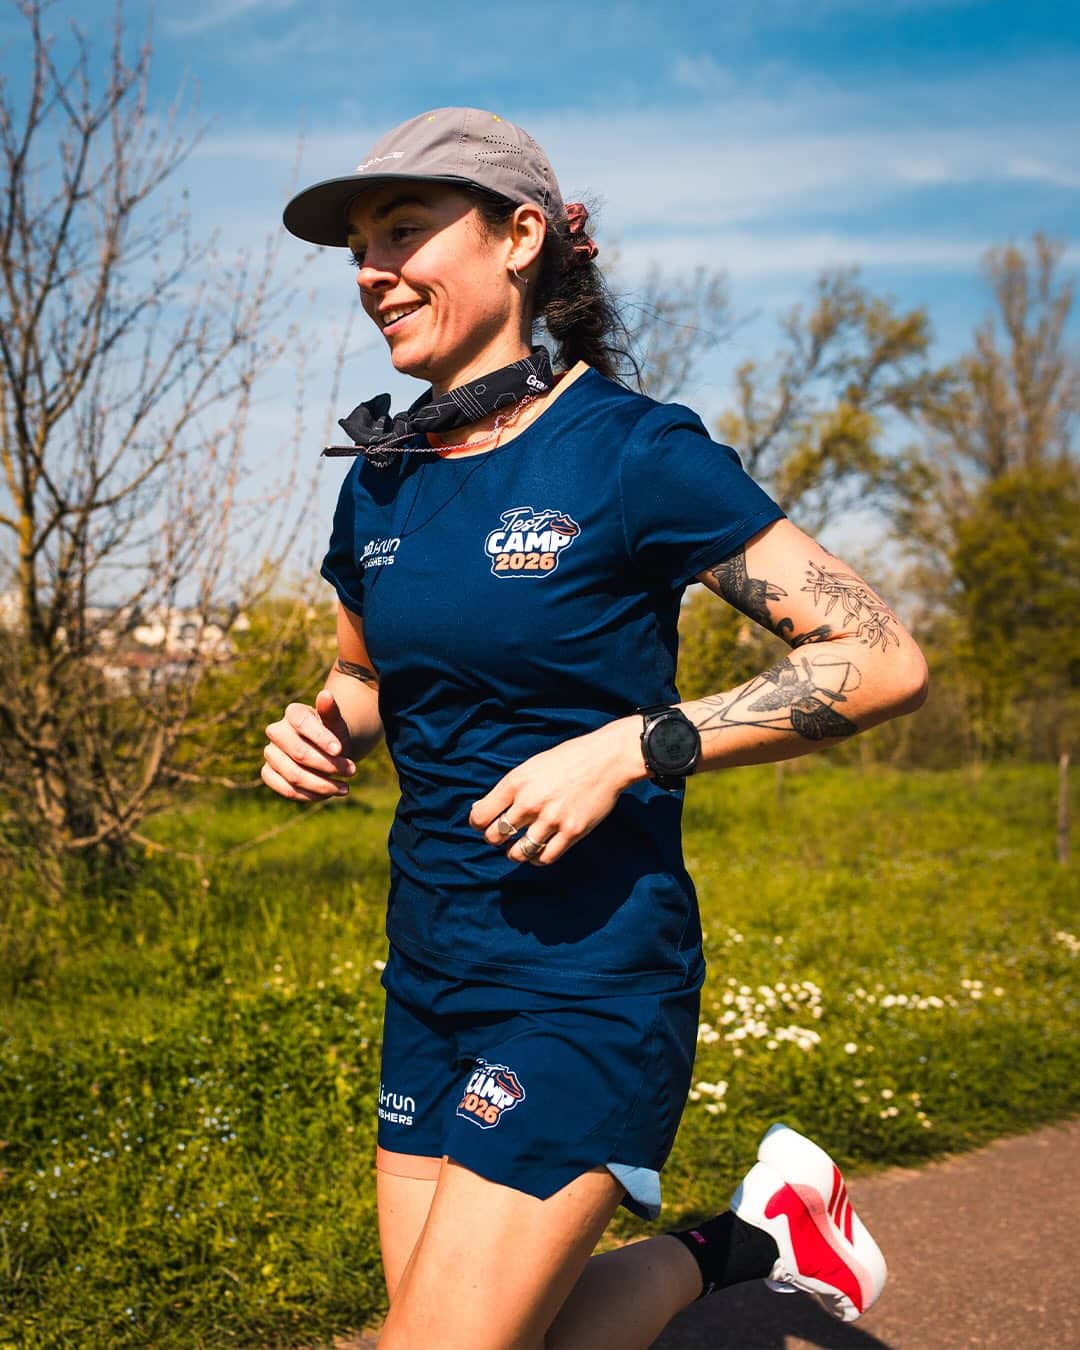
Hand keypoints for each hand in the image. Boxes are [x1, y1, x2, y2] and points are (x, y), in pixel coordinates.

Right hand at [261, 689, 356, 801]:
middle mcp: (276, 731)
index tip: (340, 750)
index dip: (321, 738)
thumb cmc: (333, 734)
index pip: (303, 724)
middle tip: (352, 771)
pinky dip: (309, 795)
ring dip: (322, 785)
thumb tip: (325, 694)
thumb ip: (331, 711)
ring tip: (345, 788)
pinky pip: (286, 790)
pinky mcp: (268, 773)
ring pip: (293, 775)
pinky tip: (328, 794)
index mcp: (293, 713)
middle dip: (328, 765)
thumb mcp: (337, 723)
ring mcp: (270, 753)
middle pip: (299, 753)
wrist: (327, 751)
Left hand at [469, 717, 643, 865]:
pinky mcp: (571, 832)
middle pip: (495, 837)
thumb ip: (508, 789)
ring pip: (518, 853)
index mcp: (516, 783)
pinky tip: (539, 851)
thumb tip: (480, 810)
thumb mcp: (531, 766)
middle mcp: (530, 802)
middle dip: (495, 840)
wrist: (606, 759)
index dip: (478, 825)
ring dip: (515, 854)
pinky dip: (537, 859)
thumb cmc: (567, 760)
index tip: (484, 826)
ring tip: (519, 848)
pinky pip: (545, 858)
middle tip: (503, 837)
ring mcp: (551, 819)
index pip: (480, 816)